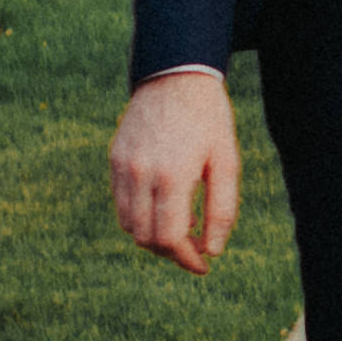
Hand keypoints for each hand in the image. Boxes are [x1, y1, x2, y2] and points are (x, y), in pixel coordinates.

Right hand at [115, 71, 242, 273]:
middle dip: (171, 252)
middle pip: (146, 238)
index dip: (187, 259)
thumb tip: (213, 250)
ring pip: (128, 225)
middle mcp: (141, 174)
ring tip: (182, 224)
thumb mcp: (227, 162)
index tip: (204, 264)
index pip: (170, 238)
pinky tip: (164, 204)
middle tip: (195, 247)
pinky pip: (121, 202)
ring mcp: (123, 166)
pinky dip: (139, 215)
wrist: (175, 75)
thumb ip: (222, 209)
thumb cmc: (209, 119)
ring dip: (153, 236)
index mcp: (173, 176)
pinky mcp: (114, 159)